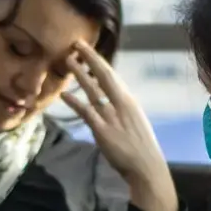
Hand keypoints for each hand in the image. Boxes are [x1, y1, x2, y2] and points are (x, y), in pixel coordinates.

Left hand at [61, 41, 178, 210]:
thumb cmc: (141, 147)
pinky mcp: (102, 130)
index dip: (99, 61)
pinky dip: (74, 102)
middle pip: (104, 75)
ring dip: (79, 74)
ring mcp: (111, 116)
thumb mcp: (134, 121)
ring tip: (68, 61)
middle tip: (76, 43)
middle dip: (90, 58)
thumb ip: (121, 109)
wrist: (146, 166)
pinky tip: (64, 94)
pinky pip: (86, 112)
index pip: (112, 75)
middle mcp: (121, 103)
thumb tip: (109, 101)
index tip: (88, 49)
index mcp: (129, 101)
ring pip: (93, 90)